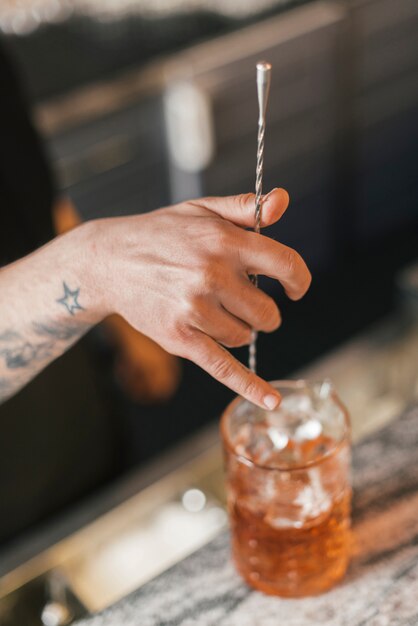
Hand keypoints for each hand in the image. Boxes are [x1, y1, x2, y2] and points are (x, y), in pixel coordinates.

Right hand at [86, 189, 310, 408]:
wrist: (110, 261)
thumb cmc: (161, 234)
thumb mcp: (201, 211)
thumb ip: (244, 208)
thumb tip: (282, 201)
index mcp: (225, 242)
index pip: (285, 264)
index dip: (299, 280)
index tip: (296, 289)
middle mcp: (213, 275)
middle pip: (266, 311)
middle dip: (261, 311)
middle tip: (240, 301)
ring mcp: (196, 309)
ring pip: (245, 336)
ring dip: (239, 329)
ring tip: (214, 312)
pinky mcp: (181, 338)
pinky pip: (224, 367)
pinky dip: (249, 386)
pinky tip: (270, 400)